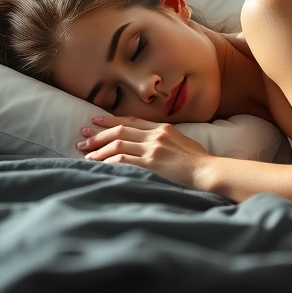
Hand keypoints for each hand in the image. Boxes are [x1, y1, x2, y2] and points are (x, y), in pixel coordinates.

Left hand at [77, 116, 212, 188]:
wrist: (208, 171)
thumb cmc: (199, 161)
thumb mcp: (184, 142)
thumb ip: (167, 139)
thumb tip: (154, 143)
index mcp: (163, 128)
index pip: (131, 120)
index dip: (111, 120)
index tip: (95, 121)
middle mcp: (155, 135)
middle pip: (120, 130)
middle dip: (98, 134)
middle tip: (82, 137)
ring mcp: (153, 148)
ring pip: (118, 144)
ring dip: (99, 149)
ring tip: (86, 154)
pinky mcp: (151, 163)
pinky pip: (123, 159)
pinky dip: (108, 161)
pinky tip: (99, 165)